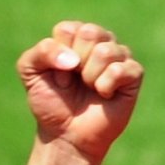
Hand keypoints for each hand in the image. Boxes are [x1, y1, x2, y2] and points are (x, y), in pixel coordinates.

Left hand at [17, 21, 142, 161]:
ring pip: (105, 51)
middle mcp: (100, 41)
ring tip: (88, 89)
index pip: (67, 29)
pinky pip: (120, 70)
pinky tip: (104, 95)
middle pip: (89, 33)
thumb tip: (73, 59)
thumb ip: (40, 53)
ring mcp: (119, 56)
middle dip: (75, 62)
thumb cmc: (50, 102)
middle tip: (73, 81)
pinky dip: (105, 86)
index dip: (57, 56)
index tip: (57, 74)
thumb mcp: (31, 74)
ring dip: (89, 77)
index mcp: (76, 37)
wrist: (65, 134)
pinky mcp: (133, 73)